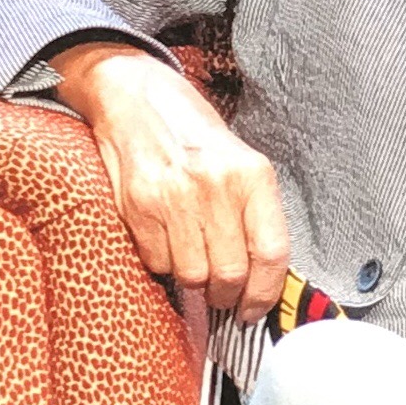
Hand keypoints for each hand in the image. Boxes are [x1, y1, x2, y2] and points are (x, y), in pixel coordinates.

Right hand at [53, 42, 291, 319]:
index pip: (271, 253)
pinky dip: (164, 263)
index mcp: (252, 174)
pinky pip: (158, 262)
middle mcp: (215, 184)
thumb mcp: (240, 161)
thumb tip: (265, 277)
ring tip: (193, 261)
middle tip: (223, 293)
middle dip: (227, 295)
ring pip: (192, 275)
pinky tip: (166, 241)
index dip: (264, 293)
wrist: (135, 96)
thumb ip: (255, 214)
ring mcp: (173, 196)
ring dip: (194, 280)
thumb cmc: (193, 134)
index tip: (255, 308)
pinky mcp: (137, 205)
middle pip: (230, 273)